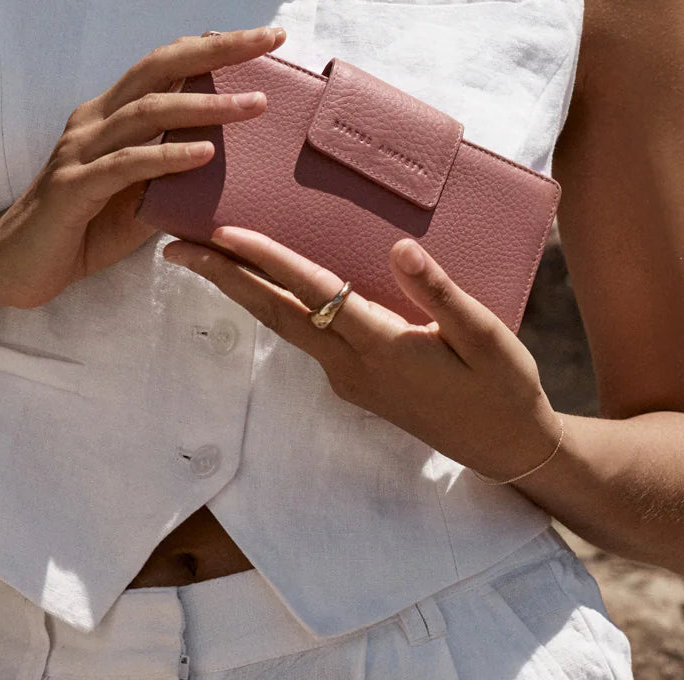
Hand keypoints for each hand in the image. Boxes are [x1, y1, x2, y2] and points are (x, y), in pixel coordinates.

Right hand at [0, 27, 283, 308]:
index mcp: (110, 116)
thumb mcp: (139, 197)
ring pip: (149, 112)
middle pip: (159, 69)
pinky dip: (168, 156)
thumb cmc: (80, 230)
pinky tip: (205, 153)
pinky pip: (127, 165)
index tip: (261, 38)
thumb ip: (173, 173)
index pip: (164, 66)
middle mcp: (95, 122)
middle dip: (218, 51)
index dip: (210, 47)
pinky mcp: (74, 188)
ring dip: (207, 105)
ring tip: (256, 105)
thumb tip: (227, 165)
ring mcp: (81, 152)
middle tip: (268, 39)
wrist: (11, 268)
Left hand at [162, 225, 563, 481]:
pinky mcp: (354, 381)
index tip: (225, 234)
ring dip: (239, 291)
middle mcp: (351, 364)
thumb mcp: (484, 336)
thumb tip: (398, 247)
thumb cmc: (503, 387)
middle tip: (174, 248)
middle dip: (222, 277)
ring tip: (203, 260)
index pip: (312, 292)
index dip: (267, 260)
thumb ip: (438, 292)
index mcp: (381, 346)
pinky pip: (302, 335)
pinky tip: (265, 286)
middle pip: (274, 312)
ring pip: (282, 326)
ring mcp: (347, 377)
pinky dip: (273, 304)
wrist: (509, 449)